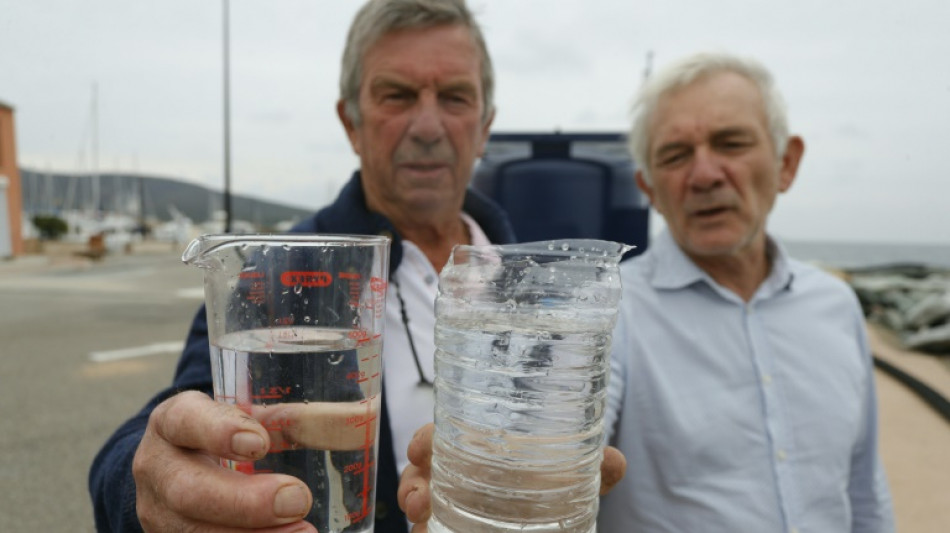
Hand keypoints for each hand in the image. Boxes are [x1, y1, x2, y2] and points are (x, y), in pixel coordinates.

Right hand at [132, 390, 316, 531]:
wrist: (181, 468)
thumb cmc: (228, 437)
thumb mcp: (251, 419)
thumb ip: (299, 419)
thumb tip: (363, 413)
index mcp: (174, 421)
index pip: (186, 420)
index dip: (219, 432)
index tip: (260, 443)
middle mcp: (157, 469)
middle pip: (188, 491)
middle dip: (245, 502)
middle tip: (298, 500)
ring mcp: (158, 515)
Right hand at [396, 423, 626, 531]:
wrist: (551, 514)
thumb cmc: (550, 482)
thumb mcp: (572, 475)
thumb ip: (592, 469)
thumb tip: (615, 461)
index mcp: (475, 449)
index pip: (439, 438)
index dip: (424, 441)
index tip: (420, 448)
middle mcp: (455, 477)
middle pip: (419, 474)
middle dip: (411, 483)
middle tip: (419, 497)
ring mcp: (450, 507)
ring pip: (418, 504)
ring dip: (414, 509)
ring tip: (422, 515)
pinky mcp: (450, 529)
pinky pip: (429, 530)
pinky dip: (425, 531)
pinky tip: (428, 532)